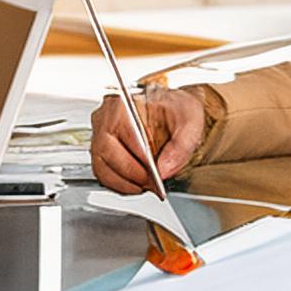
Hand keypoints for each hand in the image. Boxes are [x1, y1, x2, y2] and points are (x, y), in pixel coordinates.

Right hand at [90, 87, 205, 193]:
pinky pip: (102, 171)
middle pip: (104, 152)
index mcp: (124, 104)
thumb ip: (181, 145)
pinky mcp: (102, 150)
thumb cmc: (179, 111)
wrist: (177, 111)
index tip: (152, 174)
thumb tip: (164, 169)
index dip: (136, 158)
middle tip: (150, 184)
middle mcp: (106, 117)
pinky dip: (118, 184)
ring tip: (145, 186)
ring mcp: (100, 134)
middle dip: (129, 174)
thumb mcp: (190, 122)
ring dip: (122, 183)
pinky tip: (137, 185)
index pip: (121, 133)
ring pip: (100, 166)